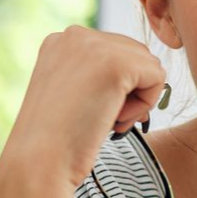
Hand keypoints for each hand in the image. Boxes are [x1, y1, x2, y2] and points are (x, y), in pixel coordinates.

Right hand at [0, 25, 167, 189]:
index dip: (113, 87)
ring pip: (148, 65)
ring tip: (107, 120)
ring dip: (137, 99)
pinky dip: (145, 105)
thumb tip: (148, 74)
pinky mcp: (117, 64)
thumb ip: (98, 75)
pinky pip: (157, 78)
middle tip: (102, 119)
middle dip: (128, 90)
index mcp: (60, 41)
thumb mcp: (71, 94)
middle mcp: (75, 35)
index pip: (113, 51)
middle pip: (134, 54)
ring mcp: (95, 45)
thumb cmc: (55, 142)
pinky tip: (116, 120)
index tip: (89, 111)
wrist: (38, 162)